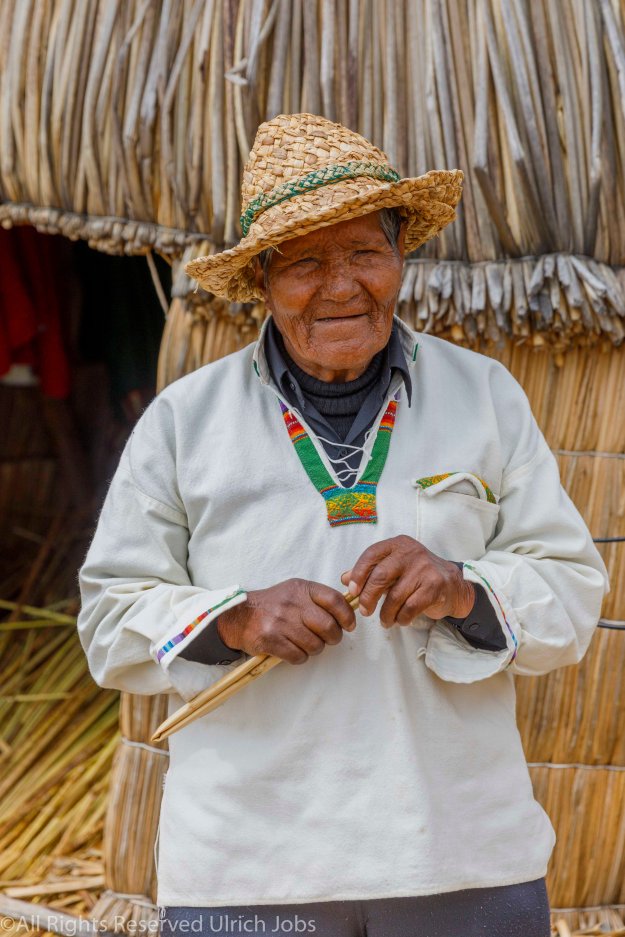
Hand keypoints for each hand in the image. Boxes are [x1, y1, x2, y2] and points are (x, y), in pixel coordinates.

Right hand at [216, 578, 356, 663]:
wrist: (239, 616)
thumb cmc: (273, 605)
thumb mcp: (294, 591)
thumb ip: (318, 599)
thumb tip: (347, 612)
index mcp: (301, 588)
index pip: (334, 600)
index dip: (347, 615)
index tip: (349, 625)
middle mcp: (292, 603)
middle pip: (328, 626)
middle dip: (333, 637)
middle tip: (328, 639)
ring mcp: (280, 622)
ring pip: (315, 645)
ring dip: (314, 649)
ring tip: (305, 643)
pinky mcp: (271, 640)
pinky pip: (298, 656)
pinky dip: (299, 657)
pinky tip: (292, 649)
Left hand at [340, 535, 475, 627]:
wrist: (453, 584)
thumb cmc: (417, 575)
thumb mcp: (394, 567)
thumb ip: (370, 571)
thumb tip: (344, 578)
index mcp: (397, 544)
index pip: (372, 554)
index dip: (358, 573)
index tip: (352, 590)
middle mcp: (411, 553)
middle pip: (380, 576)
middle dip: (368, 597)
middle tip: (365, 610)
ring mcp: (424, 569)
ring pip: (395, 596)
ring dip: (386, 613)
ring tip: (385, 620)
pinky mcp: (435, 586)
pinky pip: (410, 607)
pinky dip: (401, 618)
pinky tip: (400, 620)